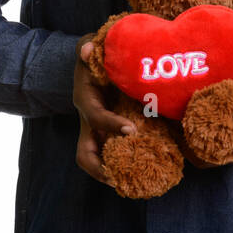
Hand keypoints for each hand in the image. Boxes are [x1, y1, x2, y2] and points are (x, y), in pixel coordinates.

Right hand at [73, 34, 135, 184]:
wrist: (94, 64)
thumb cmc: (96, 56)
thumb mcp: (91, 49)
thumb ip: (89, 48)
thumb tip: (87, 49)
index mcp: (86, 100)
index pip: (94, 117)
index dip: (110, 124)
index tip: (131, 130)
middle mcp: (89, 120)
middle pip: (85, 154)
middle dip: (99, 169)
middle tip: (120, 178)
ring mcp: (98, 131)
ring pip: (97, 160)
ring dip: (112, 173)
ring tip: (135, 184)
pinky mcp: (110, 134)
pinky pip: (113, 155)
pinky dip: (125, 165)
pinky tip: (148, 171)